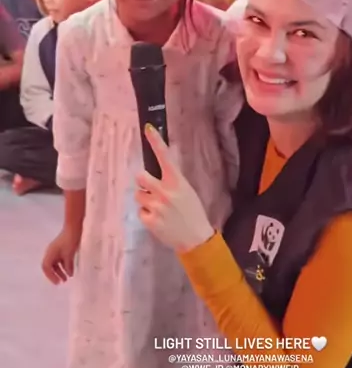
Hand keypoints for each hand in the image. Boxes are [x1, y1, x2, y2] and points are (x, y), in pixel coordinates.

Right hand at [42, 226, 81, 283]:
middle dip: (56, 274)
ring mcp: (56, 250)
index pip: (46, 267)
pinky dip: (65, 265)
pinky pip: (61, 259)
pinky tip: (71, 270)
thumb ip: (68, 265)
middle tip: (63, 282)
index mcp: (50, 254)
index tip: (58, 282)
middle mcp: (51, 252)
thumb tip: (69, 274)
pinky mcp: (62, 248)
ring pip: (56, 263)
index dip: (51, 276)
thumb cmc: (69, 241)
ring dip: (61, 270)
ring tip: (67, 277)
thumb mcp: (69, 255)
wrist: (74, 227)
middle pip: (50, 266)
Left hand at [135, 125, 214, 252]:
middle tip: (152, 189)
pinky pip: (140, 211)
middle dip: (144, 182)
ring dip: (146, 200)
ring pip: (138, 195)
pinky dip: (147, 215)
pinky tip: (159, 219)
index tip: (148, 128)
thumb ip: (173, 182)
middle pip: (141, 177)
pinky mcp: (149, 220)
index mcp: (177, 182)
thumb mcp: (187, 191)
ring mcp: (156, 206)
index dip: (156, 141)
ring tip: (159, 208)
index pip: (164, 157)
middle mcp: (165, 192)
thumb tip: (157, 174)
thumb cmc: (193, 212)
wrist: (196, 238)